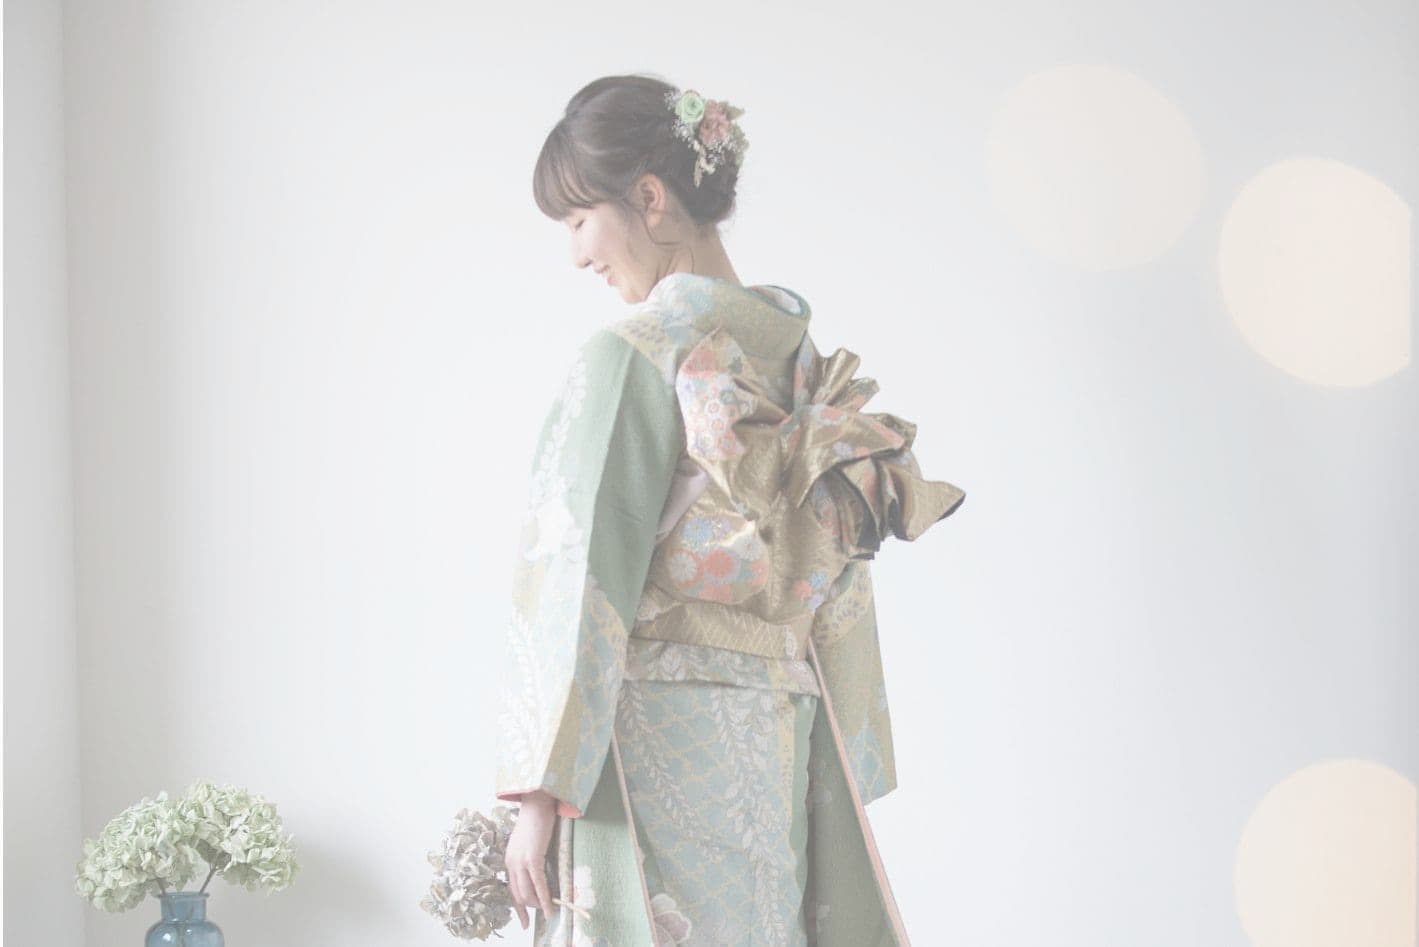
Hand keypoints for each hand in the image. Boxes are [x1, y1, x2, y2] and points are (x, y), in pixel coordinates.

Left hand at [505, 789, 557, 929]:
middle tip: (545, 912)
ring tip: (550, 909)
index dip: (519, 908)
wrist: (537, 803)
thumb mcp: (528, 844)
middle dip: (531, 908)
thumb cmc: (537, 820)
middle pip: (518, 895)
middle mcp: (511, 863)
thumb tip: (539, 875)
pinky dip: (545, 898)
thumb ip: (529, 859)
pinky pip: (539, 884)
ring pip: (527, 893)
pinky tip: (552, 907)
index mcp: (509, 860)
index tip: (524, 921)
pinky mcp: (533, 859)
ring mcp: (520, 861)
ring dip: (539, 905)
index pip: (511, 890)